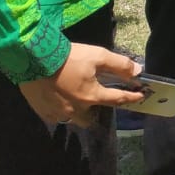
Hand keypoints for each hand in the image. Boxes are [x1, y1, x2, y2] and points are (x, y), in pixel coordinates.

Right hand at [19, 43, 143, 127]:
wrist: (34, 59)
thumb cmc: (69, 58)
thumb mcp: (98, 56)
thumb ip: (120, 65)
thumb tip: (138, 72)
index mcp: (92, 96)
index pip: (118, 99)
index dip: (131, 97)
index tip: (140, 96)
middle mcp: (76, 110)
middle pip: (92, 117)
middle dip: (97, 110)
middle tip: (98, 98)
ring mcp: (58, 113)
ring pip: (74, 118)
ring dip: (79, 112)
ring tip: (78, 99)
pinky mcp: (43, 111)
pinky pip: (56, 116)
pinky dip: (62, 110)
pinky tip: (60, 100)